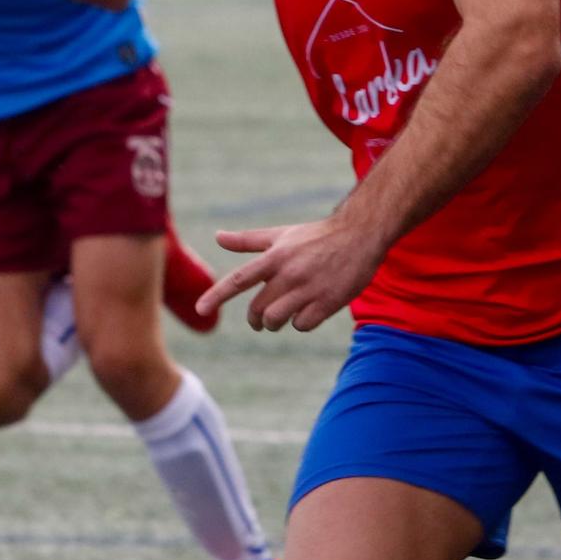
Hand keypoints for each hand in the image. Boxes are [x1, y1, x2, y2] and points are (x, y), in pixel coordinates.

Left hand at [198, 216, 382, 332]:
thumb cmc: (316, 236)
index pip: (239, 279)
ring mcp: (309, 288)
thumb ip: (248, 241)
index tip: (200, 309)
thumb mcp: (281, 235)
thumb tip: (217, 236)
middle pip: (258, 308)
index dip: (217, 295)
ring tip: (280, 318)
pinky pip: (302, 325)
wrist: (360, 234)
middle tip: (259, 321)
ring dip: (274, 324)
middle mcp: (289, 273)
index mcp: (275, 256)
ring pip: (277, 320)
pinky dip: (300, 323)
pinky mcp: (328, 302)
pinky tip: (307, 312)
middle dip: (255, 319)